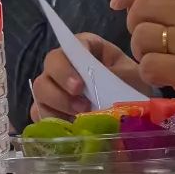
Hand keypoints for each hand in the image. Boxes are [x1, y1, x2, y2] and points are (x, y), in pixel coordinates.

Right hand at [29, 33, 149, 122]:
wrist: (135, 105)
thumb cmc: (131, 82)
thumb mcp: (130, 75)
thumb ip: (116, 76)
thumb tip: (101, 85)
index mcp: (87, 47)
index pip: (71, 46)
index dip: (70, 65)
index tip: (80, 86)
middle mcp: (66, 62)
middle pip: (50, 65)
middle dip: (62, 85)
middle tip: (82, 105)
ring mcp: (55, 84)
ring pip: (41, 89)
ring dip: (58, 104)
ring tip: (80, 116)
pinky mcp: (50, 107)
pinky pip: (39, 112)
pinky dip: (51, 121)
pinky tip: (69, 128)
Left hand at [110, 0, 174, 132]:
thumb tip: (137, 3)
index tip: (118, 3)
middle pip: (142, 7)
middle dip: (133, 24)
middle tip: (145, 41)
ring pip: (141, 36)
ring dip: (140, 52)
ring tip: (157, 60)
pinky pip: (149, 65)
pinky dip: (148, 72)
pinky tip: (163, 76)